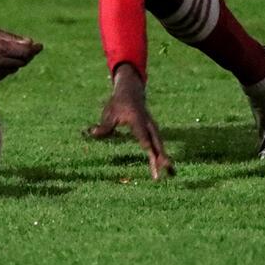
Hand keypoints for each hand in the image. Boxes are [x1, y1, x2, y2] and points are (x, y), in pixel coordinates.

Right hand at [0, 25, 42, 83]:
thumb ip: (13, 38)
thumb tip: (31, 43)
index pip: (25, 52)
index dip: (34, 49)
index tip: (40, 46)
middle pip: (22, 61)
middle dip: (27, 55)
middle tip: (30, 48)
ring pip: (14, 68)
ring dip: (16, 61)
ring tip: (6, 51)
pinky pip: (5, 74)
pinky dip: (6, 67)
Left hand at [84, 64, 174, 178]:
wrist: (131, 91)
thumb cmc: (119, 103)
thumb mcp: (109, 112)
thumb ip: (104, 126)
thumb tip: (92, 133)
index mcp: (137, 118)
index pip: (142, 133)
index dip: (145, 142)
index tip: (150, 152)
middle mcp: (148, 124)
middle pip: (156, 141)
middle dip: (161, 154)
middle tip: (167, 166)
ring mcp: (152, 127)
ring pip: (160, 144)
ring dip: (164, 158)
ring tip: (171, 172)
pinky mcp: (153, 131)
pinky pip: (158, 145)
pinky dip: (162, 156)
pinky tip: (166, 169)